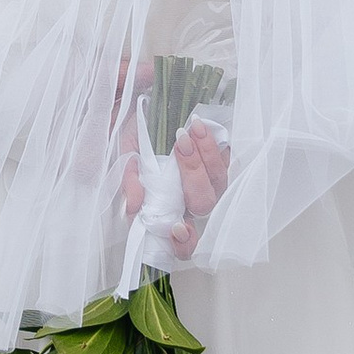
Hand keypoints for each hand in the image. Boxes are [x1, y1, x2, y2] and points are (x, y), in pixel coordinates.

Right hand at [120, 118, 227, 259]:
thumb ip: (130, 183)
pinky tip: (199, 127)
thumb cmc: (136, 140)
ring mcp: (210, 182)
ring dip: (205, 155)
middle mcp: (192, 201)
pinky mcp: (221, 161)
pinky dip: (213, 144)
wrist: (147, 110)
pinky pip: (226, 158)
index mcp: (169, 210)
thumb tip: (135, 205)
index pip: (184, 243)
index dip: (184, 243)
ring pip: (219, 180)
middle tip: (179, 146)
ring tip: (190, 129)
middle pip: (203, 203)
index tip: (177, 228)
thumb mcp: (127, 157)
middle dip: (193, 174)